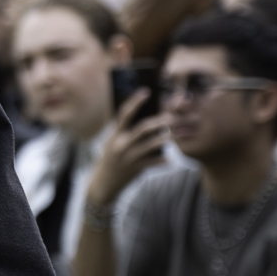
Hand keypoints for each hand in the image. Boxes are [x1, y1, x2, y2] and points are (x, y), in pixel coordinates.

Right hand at [87, 92, 167, 208]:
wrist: (103, 183)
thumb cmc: (111, 159)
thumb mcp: (113, 143)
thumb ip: (126, 131)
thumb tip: (148, 118)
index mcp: (114, 135)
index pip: (124, 114)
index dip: (135, 101)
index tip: (146, 91)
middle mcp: (120, 144)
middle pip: (143, 128)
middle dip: (159, 121)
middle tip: (172, 116)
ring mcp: (128, 157)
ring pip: (150, 145)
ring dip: (164, 138)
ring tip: (173, 134)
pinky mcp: (135, 169)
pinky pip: (153, 163)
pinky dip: (162, 161)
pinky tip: (170, 159)